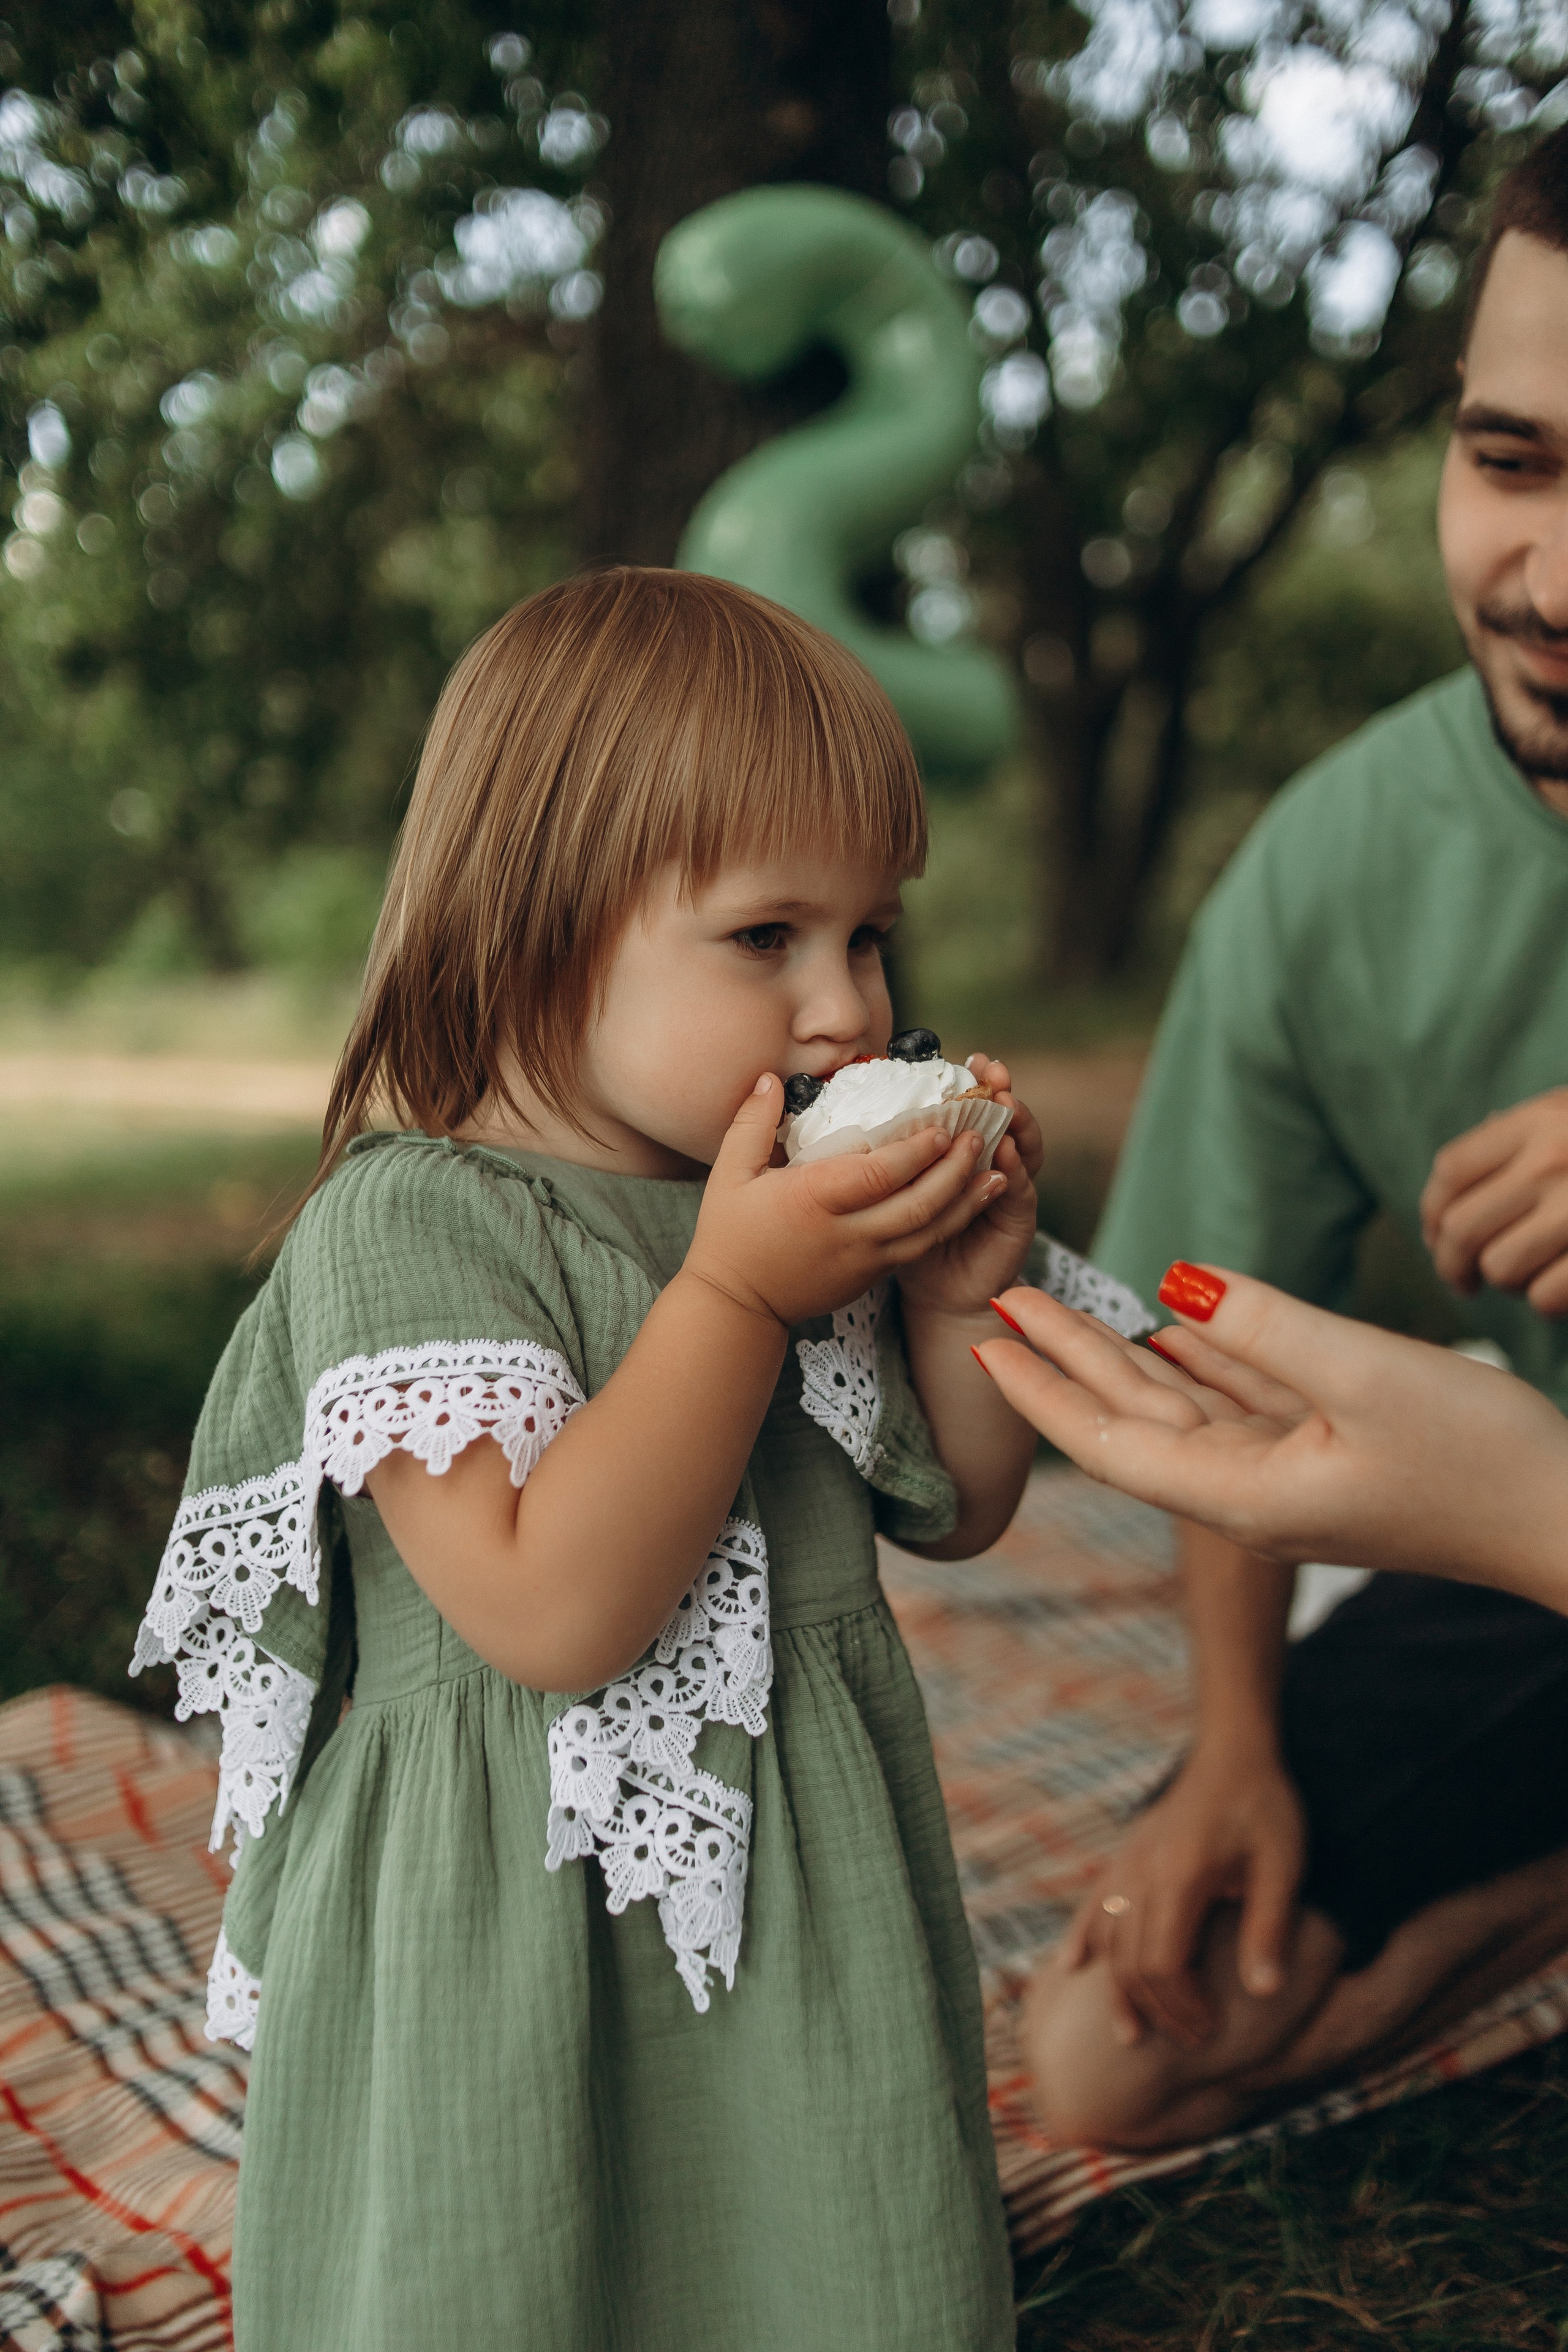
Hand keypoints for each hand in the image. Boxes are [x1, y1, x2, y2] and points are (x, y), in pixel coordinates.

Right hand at [685, 1073, 1003, 1330]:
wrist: (737, 1307)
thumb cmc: (730, 1236)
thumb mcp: (731, 1173)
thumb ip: (754, 1122)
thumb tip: (773, 1076)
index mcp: (814, 1202)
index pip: (878, 1175)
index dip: (916, 1152)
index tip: (942, 1126)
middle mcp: (848, 1234)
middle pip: (918, 1205)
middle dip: (955, 1171)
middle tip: (978, 1137)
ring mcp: (865, 1261)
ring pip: (930, 1232)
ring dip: (966, 1202)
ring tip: (997, 1172)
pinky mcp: (872, 1277)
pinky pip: (920, 1249)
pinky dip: (950, 1224)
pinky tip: (969, 1204)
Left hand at [895, 1056, 1039, 1320]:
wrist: (938, 1292)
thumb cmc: (908, 1236)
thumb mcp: (889, 1186)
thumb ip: (883, 1151)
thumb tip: (846, 1108)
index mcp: (959, 1152)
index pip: (974, 1108)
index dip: (975, 1082)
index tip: (971, 1058)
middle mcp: (989, 1164)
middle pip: (1003, 1118)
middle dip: (1001, 1090)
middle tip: (994, 1068)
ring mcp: (1007, 1189)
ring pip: (1022, 1147)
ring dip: (1017, 1122)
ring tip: (1006, 1101)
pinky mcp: (1018, 1219)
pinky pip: (1020, 1190)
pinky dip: (1016, 1170)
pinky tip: (1007, 1152)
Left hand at [971, 1270, 1567, 1604]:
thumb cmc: (1480, 1457)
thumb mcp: (1367, 1375)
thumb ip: (1266, 1327)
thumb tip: (1176, 1283)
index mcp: (1243, 1494)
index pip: (1110, 1442)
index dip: (1043, 1391)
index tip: (985, 1343)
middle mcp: (1253, 1492)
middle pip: (1134, 1417)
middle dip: (1066, 1357)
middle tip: (1006, 1295)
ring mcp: (1293, 1476)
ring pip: (1185, 1405)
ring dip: (1124, 1353)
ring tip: (1065, 1305)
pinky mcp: (1332, 1456)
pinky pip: (1243, 1401)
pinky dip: (1201, 1360)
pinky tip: (1170, 1324)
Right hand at [1061, 1746, 1305, 2047]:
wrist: (1233, 1748)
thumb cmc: (1264, 1806)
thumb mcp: (1282, 1866)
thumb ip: (1269, 1928)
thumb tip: (1265, 1993)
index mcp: (1180, 1877)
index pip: (1163, 1963)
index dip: (1181, 2005)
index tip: (1210, 2027)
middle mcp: (1142, 1871)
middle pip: (1131, 1960)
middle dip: (1157, 2009)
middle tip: (1191, 2039)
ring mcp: (1127, 1861)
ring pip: (1107, 1937)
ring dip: (1118, 1989)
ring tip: (1133, 2033)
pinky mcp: (1125, 1853)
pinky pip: (1092, 1902)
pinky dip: (1081, 1937)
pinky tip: (1072, 1967)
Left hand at [1421, 1087, 1567, 1312]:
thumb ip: (1518, 1138)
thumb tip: (1452, 1179)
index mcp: (1540, 1122)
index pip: (1451, 1170)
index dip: (1432, 1212)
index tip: (1436, 1237)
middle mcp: (1553, 1160)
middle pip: (1462, 1227)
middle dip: (1452, 1264)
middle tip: (1464, 1280)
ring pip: (1499, 1267)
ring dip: (1506, 1281)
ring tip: (1527, 1273)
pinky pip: (1544, 1297)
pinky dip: (1547, 1301)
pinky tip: (1561, 1288)